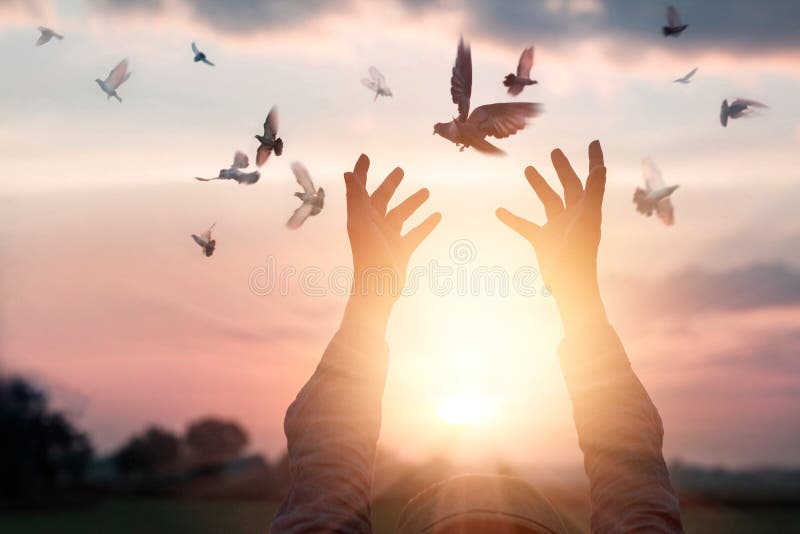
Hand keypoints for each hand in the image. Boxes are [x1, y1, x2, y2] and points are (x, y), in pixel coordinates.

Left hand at [342, 154, 440, 329]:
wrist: (378, 288)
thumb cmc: (368, 255)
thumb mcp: (362, 223)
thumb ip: (356, 198)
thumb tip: (348, 173)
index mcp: (361, 216)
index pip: (360, 189)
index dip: (361, 173)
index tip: (365, 156)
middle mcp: (373, 225)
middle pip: (382, 199)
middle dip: (390, 185)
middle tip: (400, 170)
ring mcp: (388, 238)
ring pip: (402, 215)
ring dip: (412, 202)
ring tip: (427, 191)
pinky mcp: (401, 250)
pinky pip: (415, 234)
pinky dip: (426, 224)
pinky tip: (438, 215)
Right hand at [497, 140, 607, 333]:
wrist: (569, 285)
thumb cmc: (581, 254)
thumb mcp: (586, 220)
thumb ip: (594, 193)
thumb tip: (601, 168)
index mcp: (587, 209)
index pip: (592, 179)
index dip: (594, 160)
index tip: (594, 142)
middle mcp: (574, 215)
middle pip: (569, 186)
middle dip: (562, 169)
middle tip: (555, 152)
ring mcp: (558, 227)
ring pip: (548, 201)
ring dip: (539, 185)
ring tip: (527, 168)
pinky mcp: (543, 240)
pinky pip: (526, 226)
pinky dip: (513, 219)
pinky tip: (499, 211)